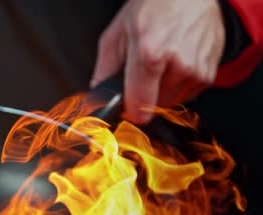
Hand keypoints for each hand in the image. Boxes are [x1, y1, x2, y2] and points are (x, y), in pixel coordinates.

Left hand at [90, 0, 224, 123]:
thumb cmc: (153, 6)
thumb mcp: (117, 33)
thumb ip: (104, 69)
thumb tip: (98, 94)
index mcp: (150, 54)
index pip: (138, 107)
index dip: (129, 111)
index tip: (126, 107)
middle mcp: (178, 65)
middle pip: (153, 107)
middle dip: (144, 96)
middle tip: (143, 72)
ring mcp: (196, 71)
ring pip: (170, 103)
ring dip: (161, 91)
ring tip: (160, 64)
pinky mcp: (209, 75)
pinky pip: (186, 96)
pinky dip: (177, 86)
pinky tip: (175, 64)